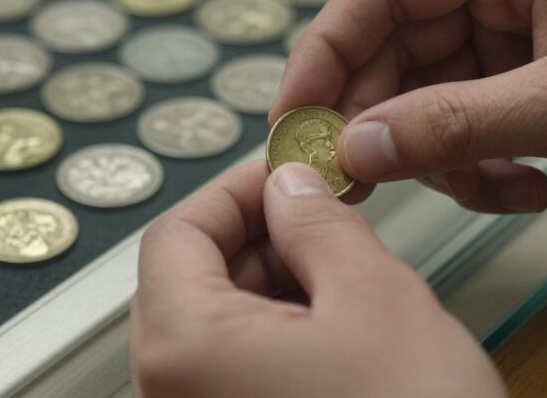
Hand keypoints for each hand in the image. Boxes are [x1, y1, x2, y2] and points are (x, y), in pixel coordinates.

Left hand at [131, 162, 505, 397]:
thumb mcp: (375, 298)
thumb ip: (319, 226)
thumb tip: (290, 187)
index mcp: (182, 349)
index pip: (176, 234)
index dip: (235, 191)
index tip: (287, 171)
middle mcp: (171, 393)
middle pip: (191, 280)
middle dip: (260, 235)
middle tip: (324, 213)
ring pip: (219, 325)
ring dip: (275, 283)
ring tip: (343, 269)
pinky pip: (239, 369)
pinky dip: (281, 333)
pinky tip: (337, 324)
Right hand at [271, 0, 546, 218]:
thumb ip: (454, 124)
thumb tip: (356, 146)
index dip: (329, 47)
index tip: (296, 113)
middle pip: (398, 44)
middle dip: (380, 115)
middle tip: (354, 175)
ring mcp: (518, 35)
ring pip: (426, 94)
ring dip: (438, 152)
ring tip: (482, 187)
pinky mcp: (529, 83)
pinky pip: (464, 124)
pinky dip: (475, 166)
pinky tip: (521, 190)